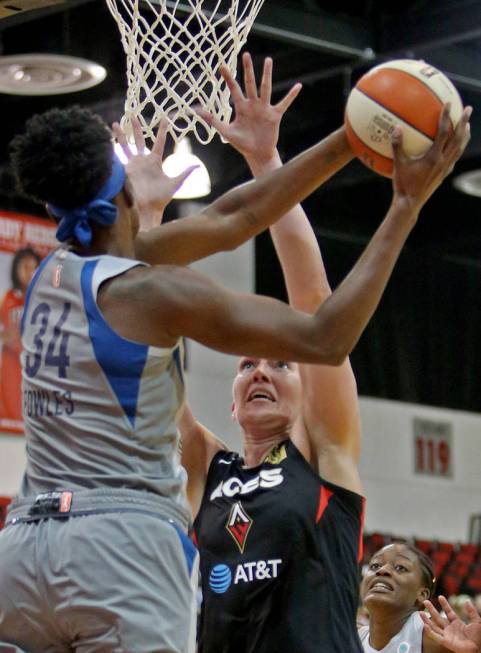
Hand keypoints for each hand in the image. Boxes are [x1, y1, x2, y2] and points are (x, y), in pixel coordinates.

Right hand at [112, 117, 196, 230]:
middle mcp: (143, 160)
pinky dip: (112, 149)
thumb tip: (197, 166)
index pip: (159, 141)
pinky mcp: (125, 170)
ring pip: (126, 146)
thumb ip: (185, 173)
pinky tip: (106, 139)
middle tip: (131, 115)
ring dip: (121, 135)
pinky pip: (118, 157)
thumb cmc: (162, 198)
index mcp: (155, 161)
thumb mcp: (176, 183)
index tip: (164, 118)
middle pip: (139, 139)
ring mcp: (133, 164)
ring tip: (115, 123)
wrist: (148, 208)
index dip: (162, 130)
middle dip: (135, 127)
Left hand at [198, 52, 301, 168]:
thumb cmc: (242, 143)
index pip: (234, 89)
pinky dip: (291, 95)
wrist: (257, 154)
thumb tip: (196, 111)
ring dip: (266, 75)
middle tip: (245, 54)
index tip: (222, 65)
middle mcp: (253, 104)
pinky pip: (284, 103)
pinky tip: (298, 86)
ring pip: (265, 88)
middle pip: (249, 83)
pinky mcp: (274, 115)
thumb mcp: (226, 131)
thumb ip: (213, 120)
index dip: (228, 78)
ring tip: (268, 60)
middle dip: (247, 69)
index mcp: (241, 107)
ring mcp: (264, 108)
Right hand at [391, 103, 471, 216]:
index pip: (444, 133)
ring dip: (465, 135)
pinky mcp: (444, 174)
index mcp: (434, 158)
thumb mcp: (398, 164)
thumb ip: (397, 146)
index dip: (446, 117)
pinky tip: (456, 145)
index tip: (448, 103)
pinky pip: (455, 157)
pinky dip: (458, 148)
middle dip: (464, 123)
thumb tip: (396, 127)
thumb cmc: (403, 185)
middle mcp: (443, 162)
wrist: (410, 204)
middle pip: (459, 139)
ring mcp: (446, 169)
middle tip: (467, 109)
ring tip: (467, 125)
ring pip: (460, 148)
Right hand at [421, 595, 480, 652]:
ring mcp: (447, 635)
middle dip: (432, 609)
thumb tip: (467, 601)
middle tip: (425, 601)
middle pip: (438, 618)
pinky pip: (436, 636)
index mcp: (457, 623)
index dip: (444, 604)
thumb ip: (472, 611)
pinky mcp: (446, 642)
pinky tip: (424, 625)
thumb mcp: (477, 621)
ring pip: (434, 626)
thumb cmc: (478, 637)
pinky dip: (430, 632)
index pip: (449, 612)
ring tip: (420, 612)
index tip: (440, 597)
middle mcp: (450, 628)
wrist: (477, 648)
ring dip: (427, 620)